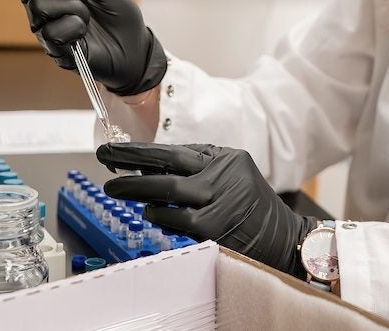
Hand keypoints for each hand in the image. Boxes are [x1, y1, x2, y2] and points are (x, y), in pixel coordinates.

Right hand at [3, 0, 166, 96]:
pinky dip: (74, 26)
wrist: (135, 47)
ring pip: (38, 6)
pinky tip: (84, 32)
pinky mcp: (53, 49)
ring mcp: (44, 28)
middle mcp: (40, 5)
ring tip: (88, 15)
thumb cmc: (117, 14)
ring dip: (73, 6)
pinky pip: (51, 31)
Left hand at [97, 142, 317, 277]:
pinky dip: (159, 215)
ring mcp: (219, 201)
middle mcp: (223, 175)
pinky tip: (151, 213)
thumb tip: (149, 167)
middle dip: (130, 166)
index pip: (174, 149)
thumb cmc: (250, 207)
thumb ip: (197, 168)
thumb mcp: (232, 174)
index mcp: (225, 157)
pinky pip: (176, 219)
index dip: (139, 150)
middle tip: (106, 166)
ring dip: (139, 191)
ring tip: (119, 189)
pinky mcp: (215, 227)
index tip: (113, 151)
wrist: (282, 239)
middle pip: (167, 166)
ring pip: (168, 192)